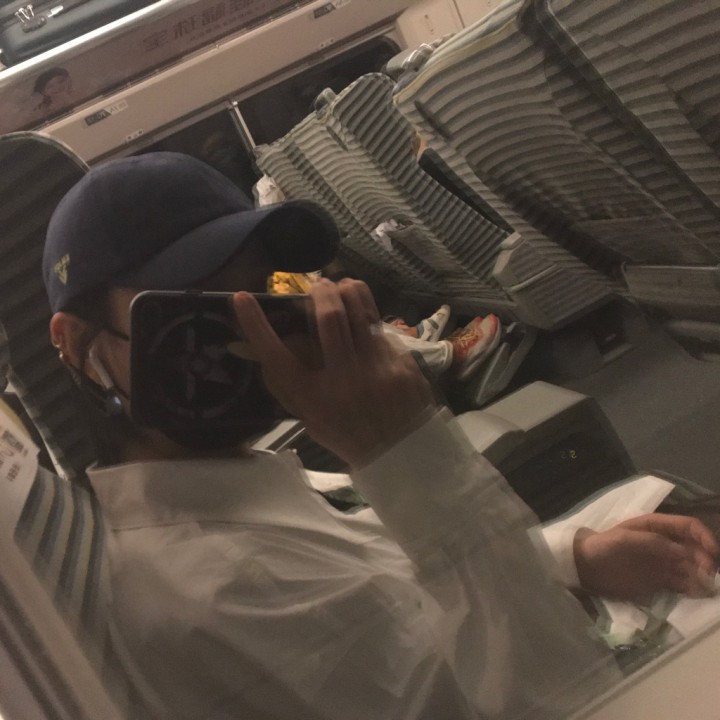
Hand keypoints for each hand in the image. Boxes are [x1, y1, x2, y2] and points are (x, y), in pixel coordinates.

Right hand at [233, 279, 434, 466]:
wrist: (400, 452)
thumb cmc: (347, 433)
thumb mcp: (311, 416)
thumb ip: (291, 384)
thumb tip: (262, 348)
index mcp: (312, 397)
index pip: (276, 355)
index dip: (255, 325)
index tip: (241, 297)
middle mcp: (342, 379)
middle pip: (328, 317)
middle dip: (321, 292)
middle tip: (319, 285)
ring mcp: (375, 368)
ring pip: (360, 311)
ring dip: (348, 291)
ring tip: (343, 287)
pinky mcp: (400, 362)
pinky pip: (381, 328)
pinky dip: (371, 318)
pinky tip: (367, 321)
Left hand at [574, 513, 719, 600]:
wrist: (586, 567)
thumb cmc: (602, 546)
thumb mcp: (624, 539)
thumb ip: (653, 543)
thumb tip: (684, 552)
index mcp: (656, 527)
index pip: (689, 527)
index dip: (704, 537)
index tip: (713, 553)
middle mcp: (665, 544)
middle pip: (696, 549)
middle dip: (706, 561)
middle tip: (708, 576)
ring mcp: (663, 563)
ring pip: (692, 568)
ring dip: (703, 577)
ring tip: (706, 588)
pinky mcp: (660, 581)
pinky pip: (683, 584)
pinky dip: (693, 589)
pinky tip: (697, 594)